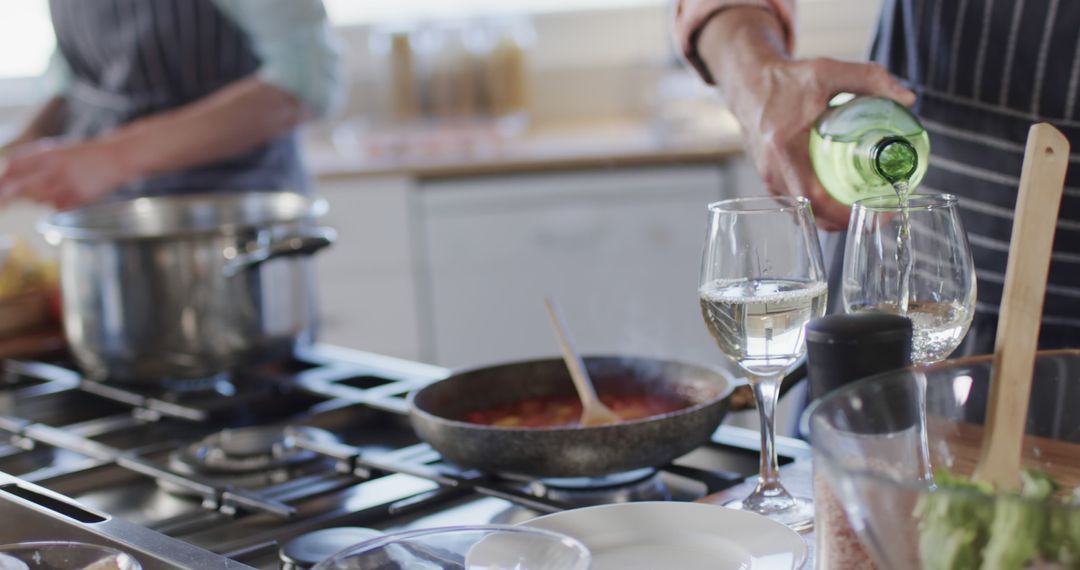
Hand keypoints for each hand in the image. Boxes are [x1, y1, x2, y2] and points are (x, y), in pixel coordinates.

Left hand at [0, 138, 132, 209]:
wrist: (116, 157)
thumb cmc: (84, 154)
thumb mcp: (56, 150)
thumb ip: (31, 159)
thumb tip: (6, 172)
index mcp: (48, 153)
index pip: (15, 166)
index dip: (2, 179)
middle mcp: (56, 169)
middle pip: (22, 187)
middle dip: (7, 196)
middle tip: (1, 204)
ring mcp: (68, 184)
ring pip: (39, 199)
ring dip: (39, 197)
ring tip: (56, 186)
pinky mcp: (79, 198)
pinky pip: (58, 207)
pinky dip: (58, 203)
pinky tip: (71, 192)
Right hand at [736, 58, 915, 229]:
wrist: (748, 83)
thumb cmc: (785, 80)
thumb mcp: (827, 71)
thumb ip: (869, 78)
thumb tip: (907, 99)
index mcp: (784, 148)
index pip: (816, 198)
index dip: (848, 214)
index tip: (878, 212)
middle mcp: (772, 170)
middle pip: (813, 214)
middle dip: (849, 222)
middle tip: (881, 213)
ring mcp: (768, 178)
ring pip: (805, 213)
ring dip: (835, 217)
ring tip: (867, 207)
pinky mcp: (770, 180)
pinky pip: (797, 204)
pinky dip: (820, 208)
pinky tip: (841, 199)